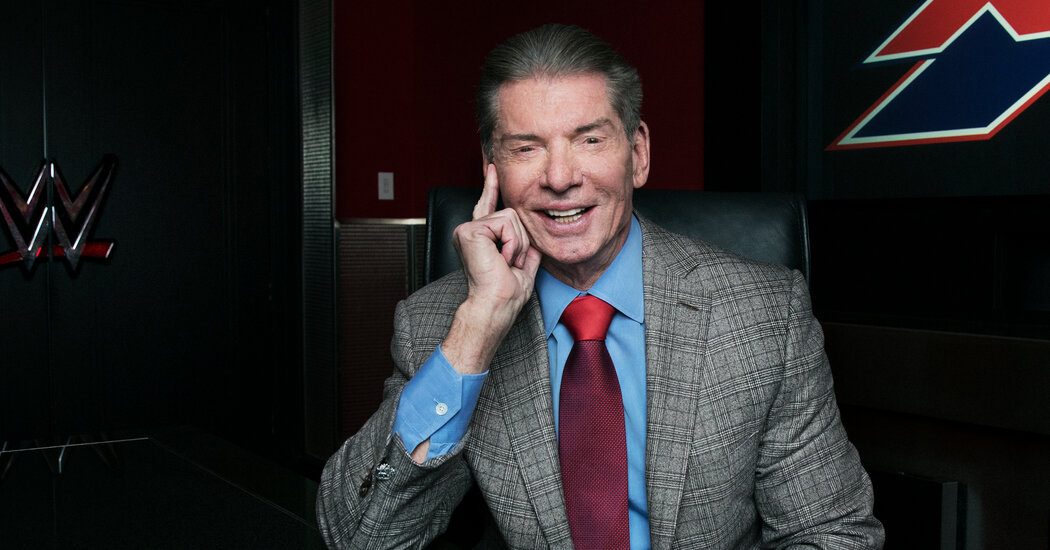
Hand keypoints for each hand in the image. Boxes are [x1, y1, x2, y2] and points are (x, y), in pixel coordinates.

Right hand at [443, 164, 540, 374]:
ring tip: (505, 263)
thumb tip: (534, 240)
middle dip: (521, 240)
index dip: (491, 187)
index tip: (493, 168)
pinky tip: (501, 258)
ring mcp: (467, 229)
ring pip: (510, 217)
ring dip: (517, 244)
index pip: (488, 207)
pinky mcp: (470, 230)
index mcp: (478, 239)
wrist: (494, 306)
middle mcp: (468, 231)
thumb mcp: (522, 267)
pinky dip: (511, 243)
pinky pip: (505, 223)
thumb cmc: (505, 295)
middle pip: (510, 214)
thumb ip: (525, 249)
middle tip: (509, 264)